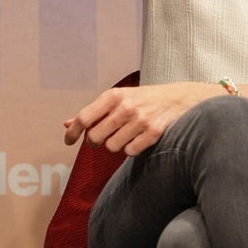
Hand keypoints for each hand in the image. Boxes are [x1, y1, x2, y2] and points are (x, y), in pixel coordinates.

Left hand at [62, 81, 221, 155]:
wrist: (181, 98)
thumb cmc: (144, 99)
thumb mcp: (119, 98)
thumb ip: (94, 112)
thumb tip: (67, 124)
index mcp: (113, 95)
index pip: (84, 117)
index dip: (73, 132)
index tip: (68, 142)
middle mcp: (125, 107)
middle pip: (95, 137)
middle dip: (96, 141)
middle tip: (104, 137)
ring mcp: (140, 120)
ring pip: (112, 147)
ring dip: (116, 145)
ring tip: (126, 135)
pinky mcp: (154, 132)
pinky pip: (130, 152)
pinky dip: (131, 149)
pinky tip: (139, 139)